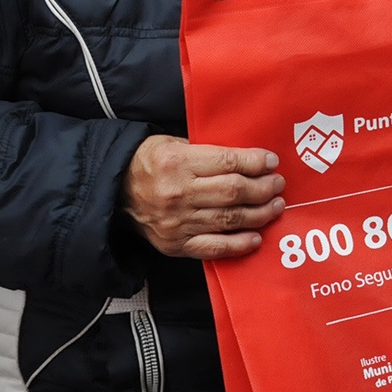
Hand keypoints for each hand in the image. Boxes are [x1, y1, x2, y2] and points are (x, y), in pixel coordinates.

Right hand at [121, 135, 284, 258]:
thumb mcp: (172, 144)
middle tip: (278, 184)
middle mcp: (179, 194)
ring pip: (229, 219)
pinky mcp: (176, 245)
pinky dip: (238, 244)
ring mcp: (178, 223)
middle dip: (263, 188)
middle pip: (234, 192)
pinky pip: (214, 248)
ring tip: (276, 206)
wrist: (113, 193)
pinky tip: (256, 237)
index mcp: (178, 162)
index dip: (256, 162)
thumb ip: (206, 152)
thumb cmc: (147, 163)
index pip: (228, 162)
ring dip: (259, 214)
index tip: (272, 161)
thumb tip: (246, 159)